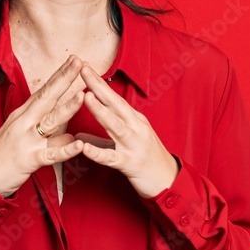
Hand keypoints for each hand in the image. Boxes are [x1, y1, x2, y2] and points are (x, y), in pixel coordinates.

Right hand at [0, 54, 87, 196]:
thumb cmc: (4, 155)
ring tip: (82, 96)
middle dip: (65, 79)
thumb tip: (70, 134)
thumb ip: (49, 133)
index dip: (60, 74)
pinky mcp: (29, 159)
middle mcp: (25, 122)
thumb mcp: (23, 136)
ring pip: (50, 122)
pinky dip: (65, 150)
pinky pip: (50, 154)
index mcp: (24, 114)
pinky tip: (79, 144)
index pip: (45, 90)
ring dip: (67, 108)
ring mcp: (27, 140)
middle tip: (80, 63)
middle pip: (47, 98)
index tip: (74, 59)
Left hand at [74, 62, 179, 197]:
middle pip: (115, 104)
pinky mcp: (130, 164)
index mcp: (134, 120)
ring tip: (86, 97)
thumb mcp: (127, 143)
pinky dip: (96, 152)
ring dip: (100, 111)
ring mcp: (134, 145)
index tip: (85, 67)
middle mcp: (135, 128)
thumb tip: (79, 137)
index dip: (99, 83)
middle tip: (83, 70)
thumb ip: (101, 140)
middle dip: (98, 86)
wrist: (169, 181)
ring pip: (115, 125)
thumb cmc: (147, 160)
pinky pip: (111, 157)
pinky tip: (83, 147)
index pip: (114, 98)